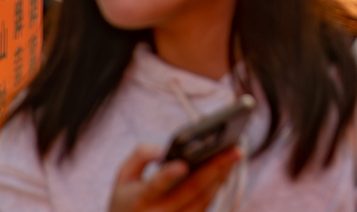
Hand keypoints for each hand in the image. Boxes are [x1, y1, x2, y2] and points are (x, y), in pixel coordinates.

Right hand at [109, 145, 241, 211]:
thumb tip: (165, 150)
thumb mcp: (123, 177)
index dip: (168, 175)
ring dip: (221, 176)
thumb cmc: (127, 201)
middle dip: (215, 167)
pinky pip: (206, 206)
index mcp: (139, 200)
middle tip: (234, 149)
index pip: (155, 186)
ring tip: (234, 155)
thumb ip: (140, 157)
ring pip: (204, 199)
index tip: (182, 163)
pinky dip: (217, 187)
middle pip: (191, 190)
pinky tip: (225, 170)